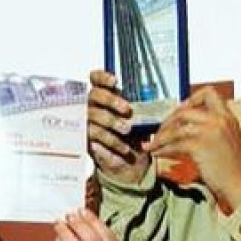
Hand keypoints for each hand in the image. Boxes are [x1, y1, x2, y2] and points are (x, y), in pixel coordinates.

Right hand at [87, 70, 152, 187]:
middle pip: (93, 95)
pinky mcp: (86, 140)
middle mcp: (92, 106)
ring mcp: (87, 123)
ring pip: (92, 116)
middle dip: (110, 100)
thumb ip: (141, 110)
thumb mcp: (140, 120)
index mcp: (105, 97)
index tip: (115, 81)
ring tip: (127, 130)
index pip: (95, 79)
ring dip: (111, 122)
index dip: (101, 77)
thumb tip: (154, 104)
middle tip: (127, 109)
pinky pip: (94, 137)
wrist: (128, 162)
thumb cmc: (134, 136)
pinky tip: (123, 147)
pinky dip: (110, 141)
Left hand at [148, 86, 240, 211]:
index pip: (208, 92)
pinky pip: (174, 144)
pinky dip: (162, 149)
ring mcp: (210, 131)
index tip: (179, 111)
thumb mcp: (229, 142)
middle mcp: (220, 119)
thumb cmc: (236, 171)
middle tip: (160, 132)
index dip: (190, 99)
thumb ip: (213, 131)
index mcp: (228, 117)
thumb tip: (188, 130)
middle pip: (185, 109)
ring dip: (161, 137)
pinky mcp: (200, 145)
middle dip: (168, 120)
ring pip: (176, 127)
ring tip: (153, 145)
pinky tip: (158, 154)